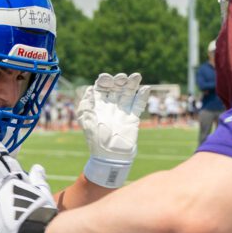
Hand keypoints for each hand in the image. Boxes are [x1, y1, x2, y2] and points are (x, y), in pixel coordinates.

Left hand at [78, 72, 148, 187]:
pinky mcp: (132, 118)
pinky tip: (145, 88)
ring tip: (136, 76)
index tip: (106, 79)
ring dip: (132, 84)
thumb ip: (86, 105)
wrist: (110, 156)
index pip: (101, 88)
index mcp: (98, 105)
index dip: (104, 81)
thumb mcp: (86, 121)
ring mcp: (122, 111)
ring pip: (128, 93)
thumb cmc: (95, 139)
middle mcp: (110, 105)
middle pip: (116, 88)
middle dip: (119, 81)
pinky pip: (138, 105)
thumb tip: (89, 90)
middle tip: (122, 77)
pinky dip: (142, 97)